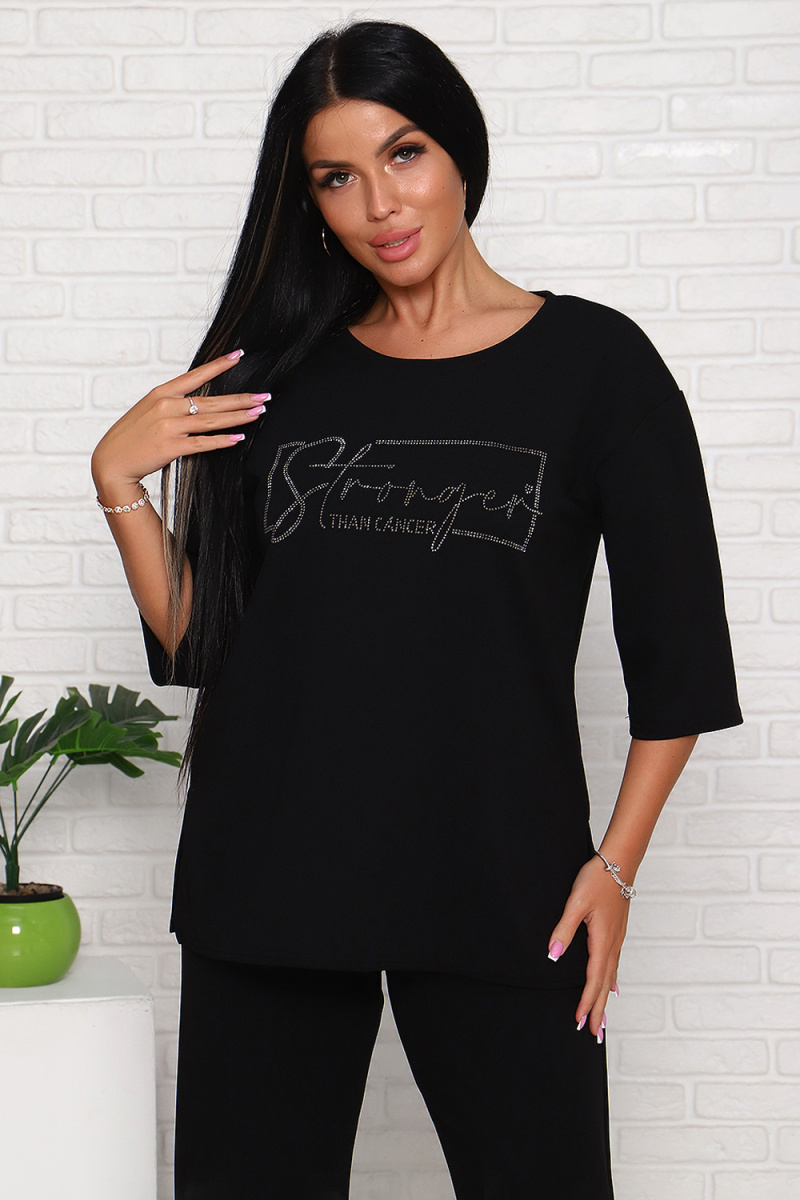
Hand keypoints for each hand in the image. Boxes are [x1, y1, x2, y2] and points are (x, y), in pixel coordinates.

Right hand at [91, 350, 269, 492]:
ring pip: (211, 420)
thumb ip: (172, 404)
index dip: (219, 365)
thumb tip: (198, 403)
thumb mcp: (148, 411)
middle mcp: (166, 406)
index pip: (195, 375)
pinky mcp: (170, 447)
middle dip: (241, 399)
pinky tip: (239, 437)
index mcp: (161, 393)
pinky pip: (202, 442)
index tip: (239, 355)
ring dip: (239, 417)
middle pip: (212, 400)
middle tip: (265, 396)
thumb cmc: (131, 437)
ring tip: (259, 413)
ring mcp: (168, 426)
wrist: (110, 462)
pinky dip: (222, 440)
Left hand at [547, 854, 629, 1040]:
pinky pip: (614, 965)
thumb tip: (553, 955)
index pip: (593, 979)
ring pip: (610, 977)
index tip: (579, 1021)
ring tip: (602, 1020)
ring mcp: (617, 939)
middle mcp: (613, 944)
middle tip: (594, 1035)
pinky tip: (612, 987)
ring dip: (604, 1000)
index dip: (586, 1001)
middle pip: (605, 985)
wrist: (619, 863)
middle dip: (598, 1010)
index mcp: (602, 941)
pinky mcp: (617, 933)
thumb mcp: (576, 903)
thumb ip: (563, 929)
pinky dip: (611, 981)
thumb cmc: (597, 880)